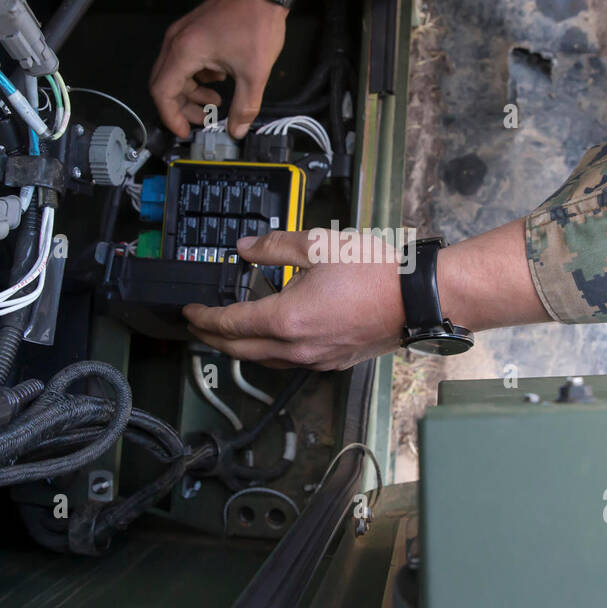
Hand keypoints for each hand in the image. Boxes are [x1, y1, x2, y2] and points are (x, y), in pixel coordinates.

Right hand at [148, 0, 286, 138]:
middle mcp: (176, 41)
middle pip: (164, 84)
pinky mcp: (192, 32)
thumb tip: (237, 130)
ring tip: (215, 101)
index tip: (184, 132)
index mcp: (184, 52)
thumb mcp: (254, 74)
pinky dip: (197, 76)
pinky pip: (185, 61)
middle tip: (202, 120)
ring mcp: (183, 34)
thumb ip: (243, 107)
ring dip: (191, 92)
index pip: (162, 92)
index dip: (171, 117)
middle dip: (181, 107)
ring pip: (175, 73)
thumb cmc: (256, 23)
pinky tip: (219, 80)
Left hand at [183, 229, 406, 369]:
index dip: (203, 318)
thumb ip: (275, 246)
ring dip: (240, 347)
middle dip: (212, 338)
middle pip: (239, 351)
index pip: (228, 324)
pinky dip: (269, 350)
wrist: (417, 299)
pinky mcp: (332, 362)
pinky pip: (288, 362)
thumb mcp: (318, 245)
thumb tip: (246, 248)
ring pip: (263, 360)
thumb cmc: (375, 273)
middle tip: (198, 325)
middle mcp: (296, 348)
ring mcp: (315, 360)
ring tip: (230, 331)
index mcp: (286, 320)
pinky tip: (273, 335)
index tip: (189, 311)